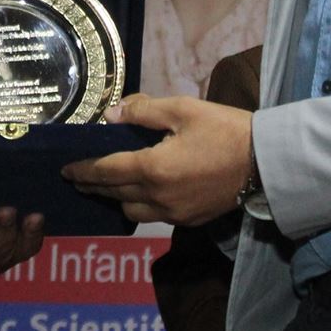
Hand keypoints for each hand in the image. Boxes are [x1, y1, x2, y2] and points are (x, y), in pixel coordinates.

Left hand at [62, 93, 251, 225]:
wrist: (265, 162)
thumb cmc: (225, 130)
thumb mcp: (183, 110)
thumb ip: (143, 111)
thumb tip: (112, 114)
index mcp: (152, 168)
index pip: (105, 171)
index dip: (83, 170)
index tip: (65, 170)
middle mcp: (158, 197)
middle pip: (114, 194)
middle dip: (93, 186)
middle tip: (77, 179)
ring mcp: (174, 213)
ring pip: (132, 211)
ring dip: (116, 199)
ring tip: (107, 187)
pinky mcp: (190, 220)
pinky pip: (154, 217)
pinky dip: (140, 206)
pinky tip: (140, 196)